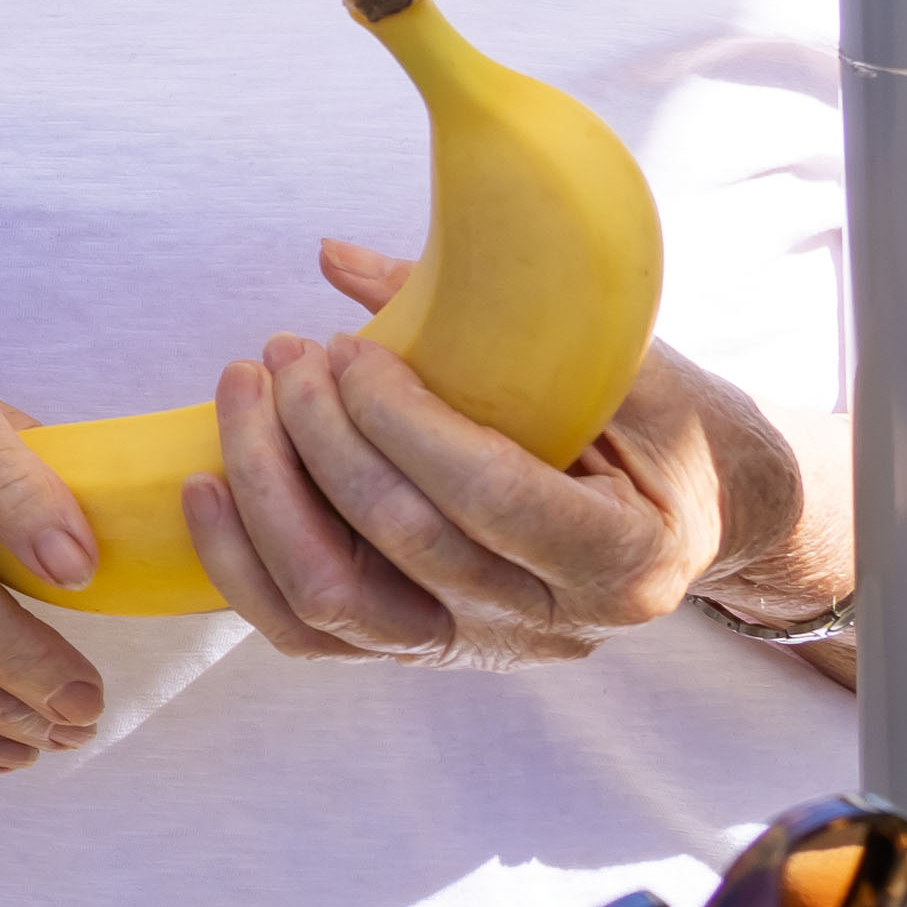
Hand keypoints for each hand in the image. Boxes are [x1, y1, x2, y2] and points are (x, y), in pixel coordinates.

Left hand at [186, 247, 777, 666]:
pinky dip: (241, 564)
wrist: (700, 515)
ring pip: (334, 603)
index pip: (492, 498)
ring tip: (242, 393)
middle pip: (401, 543)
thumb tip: (336, 258)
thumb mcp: (625, 362)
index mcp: (626, 558)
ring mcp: (477, 648)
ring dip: (267, 492)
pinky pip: (306, 634)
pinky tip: (206, 485)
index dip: (402, 421)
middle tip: (283, 353)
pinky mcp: (418, 649)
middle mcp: (548, 625)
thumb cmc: (666, 427)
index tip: (347, 350)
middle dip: (319, 437)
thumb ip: (505, 315)